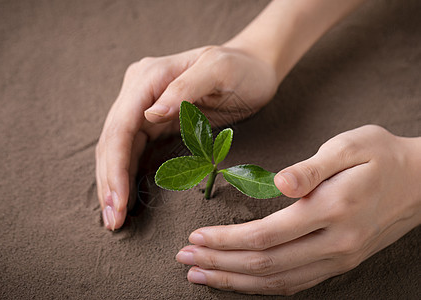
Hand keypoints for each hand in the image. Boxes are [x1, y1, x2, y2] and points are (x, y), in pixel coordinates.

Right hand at [96, 45, 277, 229]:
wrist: (253, 68)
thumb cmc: (241, 69)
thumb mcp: (219, 71)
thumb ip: (185, 89)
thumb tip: (151, 115)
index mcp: (149, 78)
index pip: (121, 127)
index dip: (116, 166)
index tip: (119, 201)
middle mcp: (139, 91)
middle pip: (112, 141)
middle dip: (111, 182)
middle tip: (113, 221)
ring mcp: (145, 107)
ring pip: (118, 149)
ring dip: (113, 183)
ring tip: (114, 217)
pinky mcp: (155, 122)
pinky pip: (133, 151)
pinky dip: (126, 175)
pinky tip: (125, 197)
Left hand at [176, 125, 420, 294]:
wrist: (420, 182)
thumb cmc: (381, 157)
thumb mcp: (350, 146)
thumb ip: (312, 167)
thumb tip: (280, 182)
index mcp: (332, 210)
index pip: (266, 235)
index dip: (227, 239)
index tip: (196, 235)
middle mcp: (335, 243)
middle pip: (266, 264)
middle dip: (220, 262)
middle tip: (185, 258)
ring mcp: (338, 258)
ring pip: (278, 282)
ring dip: (235, 280)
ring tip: (201, 275)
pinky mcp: (339, 262)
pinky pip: (294, 283)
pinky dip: (261, 287)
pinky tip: (239, 282)